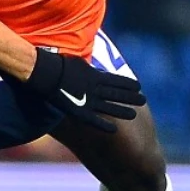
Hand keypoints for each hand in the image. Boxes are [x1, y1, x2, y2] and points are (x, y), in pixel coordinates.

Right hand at [24, 48, 145, 132]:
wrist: (46, 73)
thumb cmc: (59, 64)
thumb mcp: (78, 61)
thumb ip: (88, 65)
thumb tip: (93, 63)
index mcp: (95, 75)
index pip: (116, 80)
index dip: (128, 84)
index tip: (139, 86)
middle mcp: (95, 88)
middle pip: (117, 94)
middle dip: (131, 97)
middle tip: (143, 100)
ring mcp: (88, 100)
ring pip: (110, 107)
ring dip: (122, 111)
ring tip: (134, 114)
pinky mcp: (79, 111)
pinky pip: (94, 120)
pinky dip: (104, 125)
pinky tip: (114, 130)